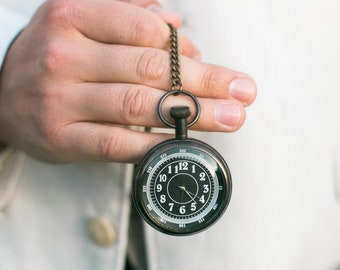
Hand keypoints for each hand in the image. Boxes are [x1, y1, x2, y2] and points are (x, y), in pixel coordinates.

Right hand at [0, 0, 255, 162]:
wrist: (1, 92)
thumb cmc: (55, 57)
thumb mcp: (80, 18)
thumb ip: (128, 13)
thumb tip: (175, 25)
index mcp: (73, 16)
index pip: (144, 30)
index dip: (185, 50)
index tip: (210, 67)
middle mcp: (65, 56)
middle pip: (149, 70)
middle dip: (204, 83)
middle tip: (244, 93)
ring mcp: (60, 100)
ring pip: (138, 107)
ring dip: (192, 115)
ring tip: (231, 118)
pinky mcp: (61, 139)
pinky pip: (116, 144)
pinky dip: (155, 145)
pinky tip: (184, 145)